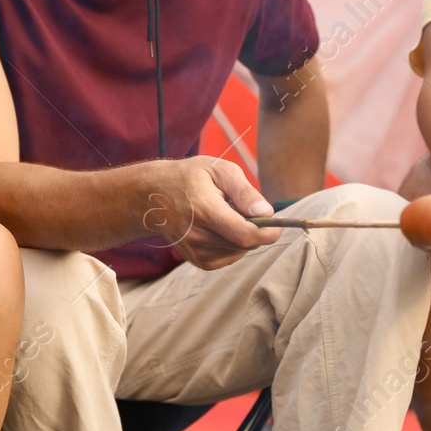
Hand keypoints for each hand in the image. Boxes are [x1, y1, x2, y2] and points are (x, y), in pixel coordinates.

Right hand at [141, 156, 279, 270]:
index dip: (268, 233)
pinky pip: (230, 257)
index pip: (244, 234)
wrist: (153, 196)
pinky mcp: (197, 261)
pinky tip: (220, 227)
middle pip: (245, 244)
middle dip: (255, 230)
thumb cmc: (191, 178)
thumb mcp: (219, 170)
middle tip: (242, 208)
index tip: (277, 225)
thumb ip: (245, 191)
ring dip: (243, 236)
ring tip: (225, 215)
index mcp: (203, 209)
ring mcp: (195, 251)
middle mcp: (196, 235)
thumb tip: (267, 212)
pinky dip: (233, 244)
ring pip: (240, 252)